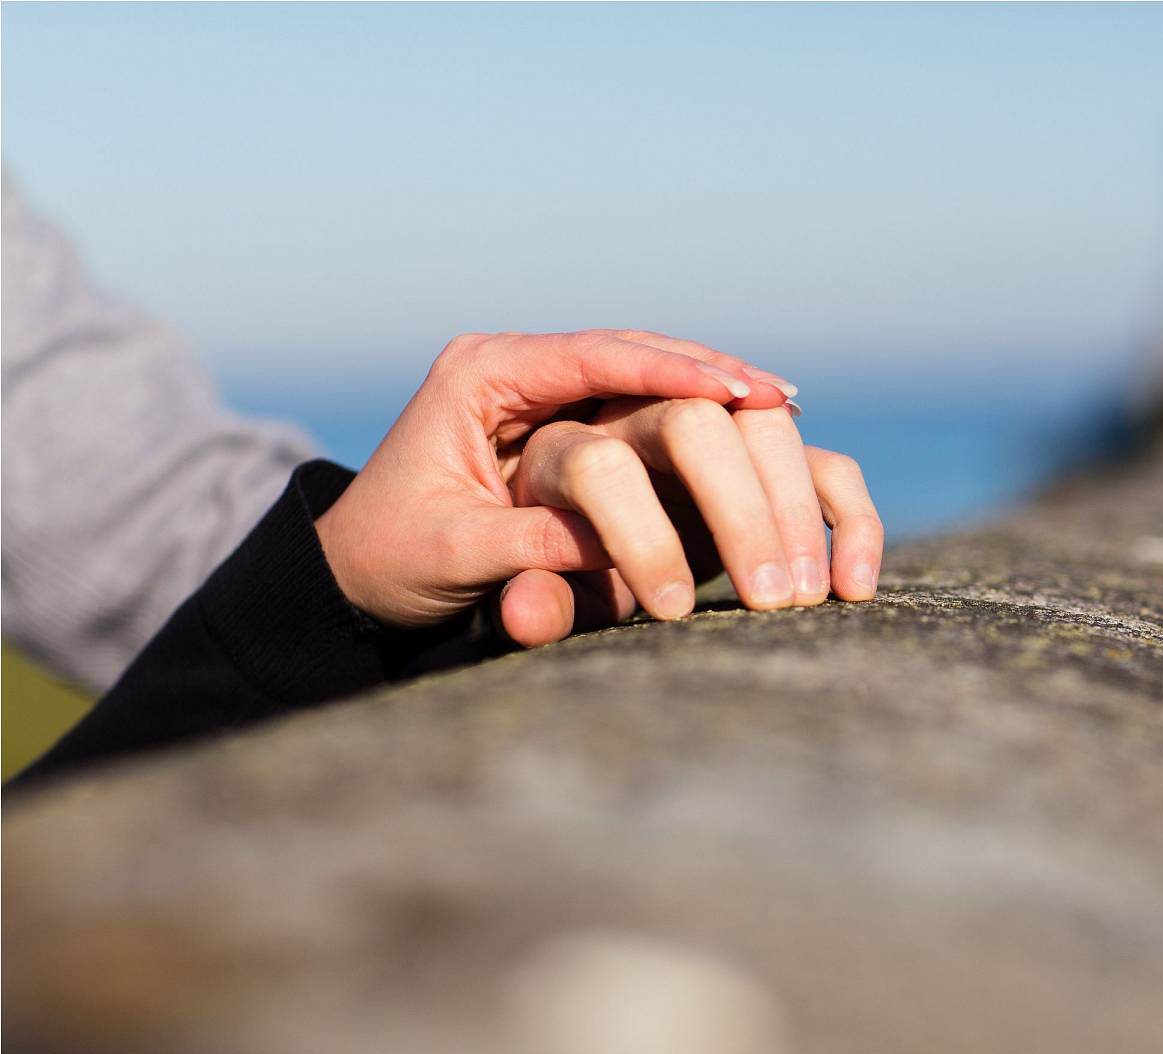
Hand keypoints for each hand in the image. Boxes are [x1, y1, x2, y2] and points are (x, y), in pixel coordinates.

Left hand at [314, 329, 831, 638]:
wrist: (362, 573)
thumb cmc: (394, 559)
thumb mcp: (453, 554)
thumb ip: (525, 547)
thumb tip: (610, 552)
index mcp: (481, 374)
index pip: (590, 354)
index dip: (669, 370)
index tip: (736, 390)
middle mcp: (522, 370)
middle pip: (633, 352)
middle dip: (708, 374)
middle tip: (778, 400)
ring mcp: (551, 392)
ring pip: (650, 371)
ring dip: (716, 389)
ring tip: (782, 408)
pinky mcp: (574, 423)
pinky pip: (649, 405)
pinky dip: (704, 415)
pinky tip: (757, 427)